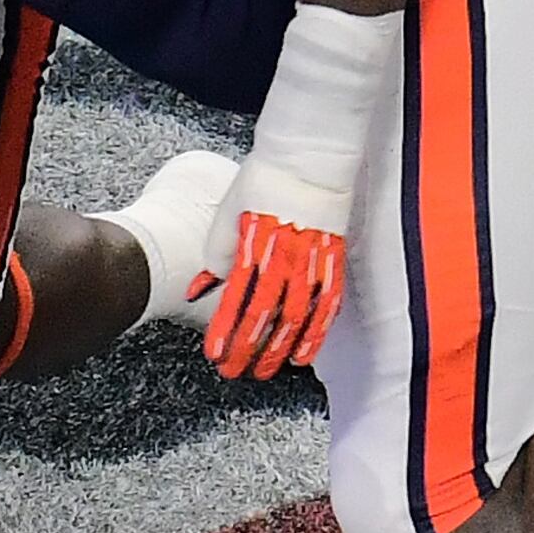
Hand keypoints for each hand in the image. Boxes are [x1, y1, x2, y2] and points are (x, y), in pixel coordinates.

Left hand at [197, 158, 349, 380]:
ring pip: (295, 317)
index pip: (236, 299)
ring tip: (264, 372)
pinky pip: (326, 305)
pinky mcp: (333, 260)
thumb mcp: (228, 215)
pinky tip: (303, 355)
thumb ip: (217, 254)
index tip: (213, 354)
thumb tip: (201, 289)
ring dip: (277, 350)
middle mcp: (284, 258)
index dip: (224, 330)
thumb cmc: (263, 183)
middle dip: (246, 349)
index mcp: (254, 247)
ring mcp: (312, 261)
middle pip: (264, 315)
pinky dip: (315, 334)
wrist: (309, 160)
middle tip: (233, 372)